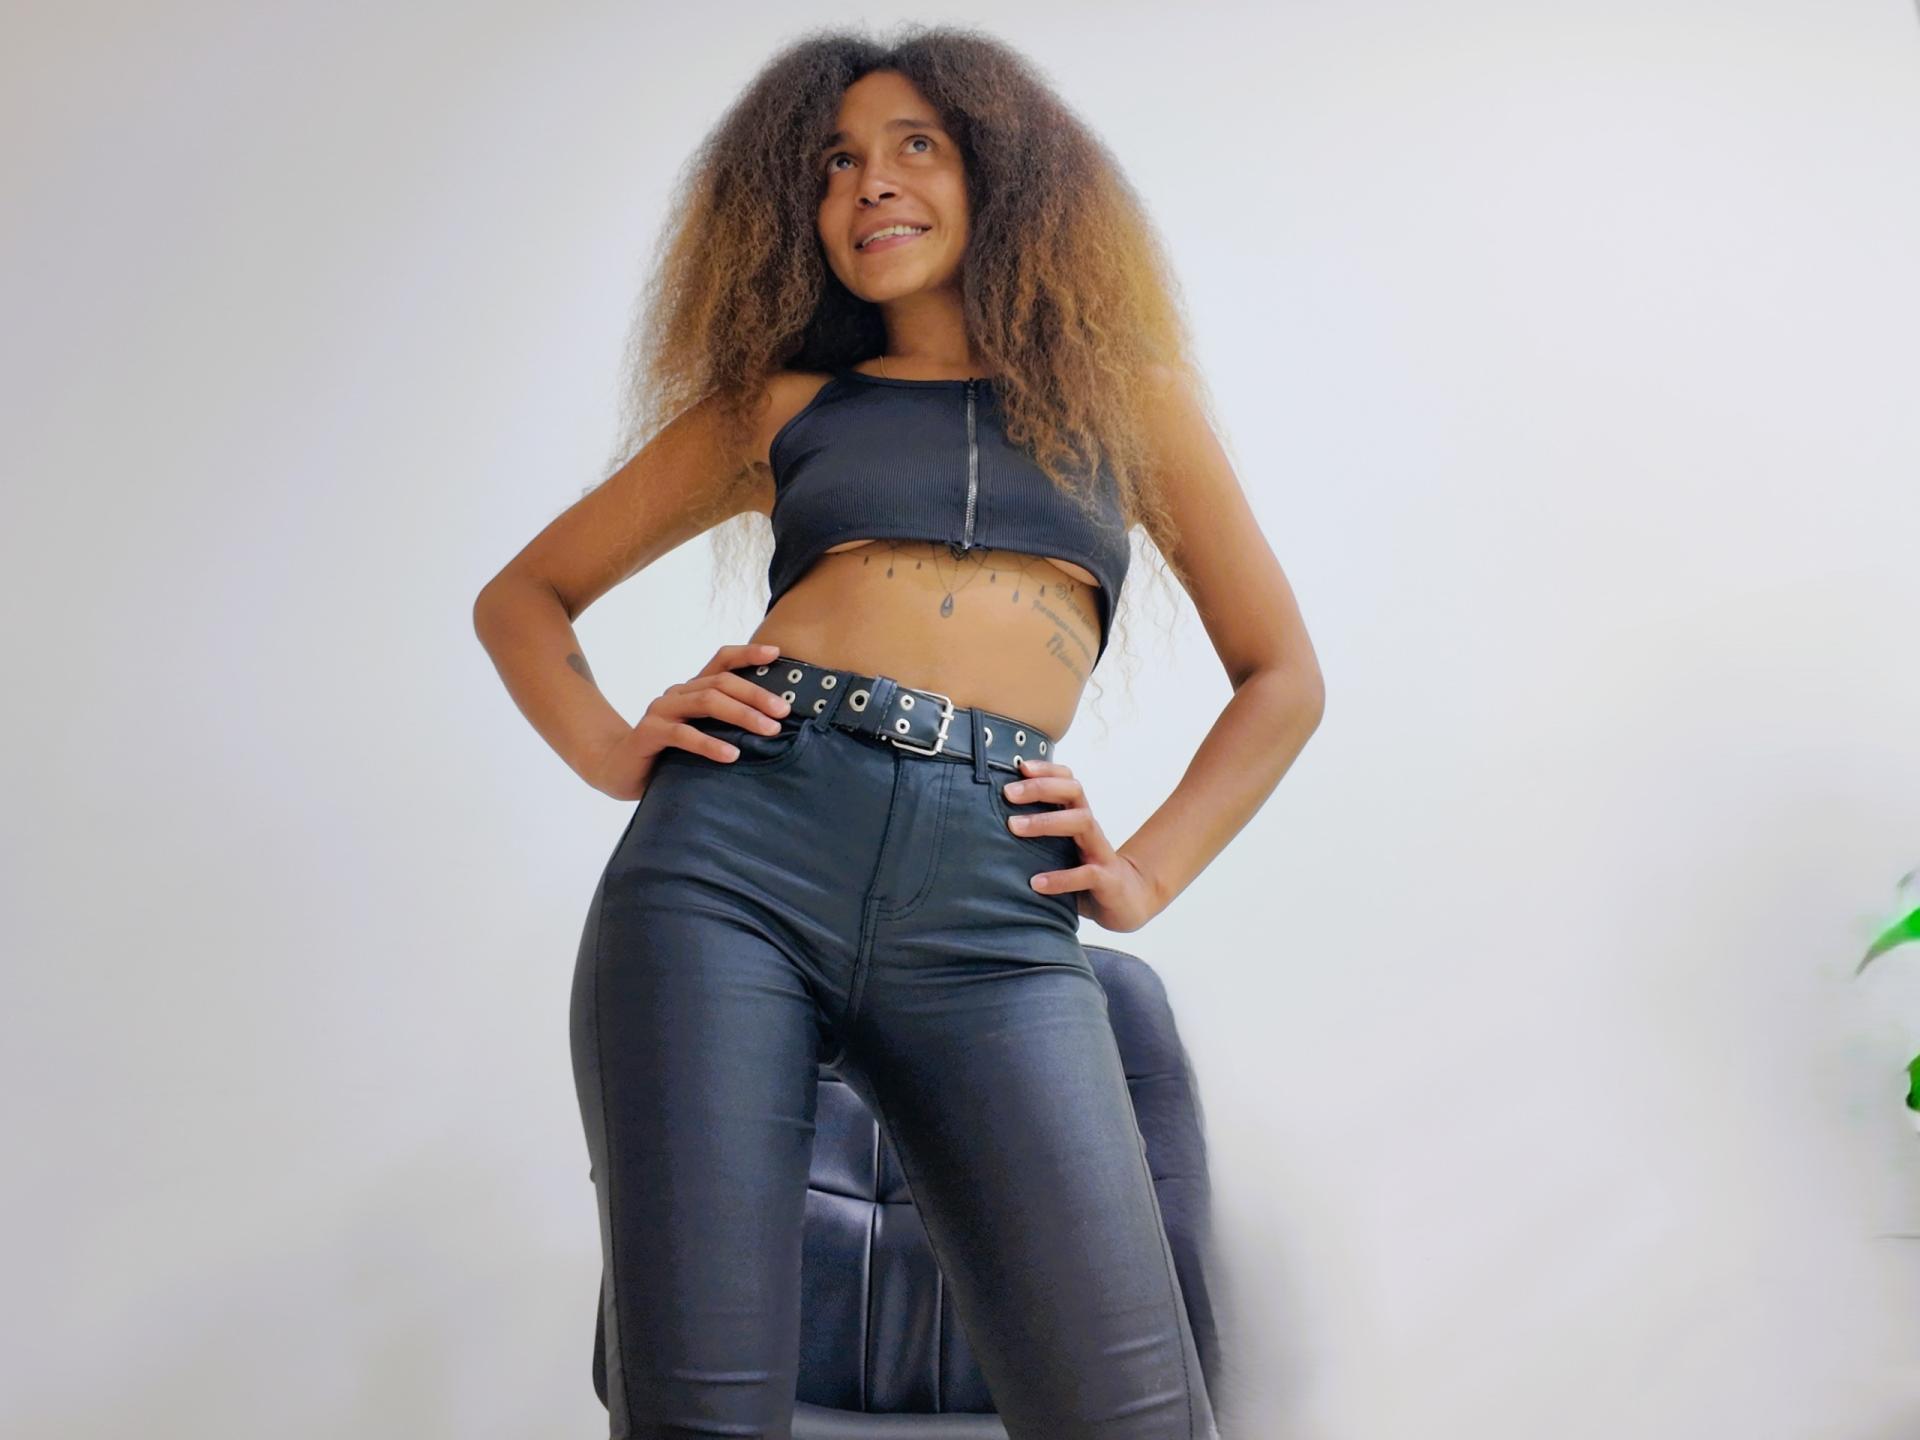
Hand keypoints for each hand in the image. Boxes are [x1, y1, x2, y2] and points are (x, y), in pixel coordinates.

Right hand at [581, 642, 790, 800]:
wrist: (618, 770)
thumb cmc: (667, 753)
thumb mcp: (700, 733)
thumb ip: (724, 724)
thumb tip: (773, 724)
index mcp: (691, 689)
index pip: (721, 661)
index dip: (748, 653)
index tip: (776, 654)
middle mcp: (677, 693)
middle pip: (721, 682)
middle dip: (757, 695)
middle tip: (784, 711)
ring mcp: (661, 710)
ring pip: (707, 702)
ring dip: (742, 715)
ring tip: (768, 730)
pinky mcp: (650, 733)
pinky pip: (683, 734)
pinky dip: (710, 744)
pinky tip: (732, 755)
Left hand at [1000, 756, 1162, 932]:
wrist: (1127, 900)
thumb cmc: (1084, 870)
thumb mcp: (1061, 848)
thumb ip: (1037, 835)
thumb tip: (987, 824)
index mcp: (1078, 817)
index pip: (1068, 781)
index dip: (1047, 769)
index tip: (1019, 766)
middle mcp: (1090, 828)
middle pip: (1074, 792)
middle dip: (1040, 788)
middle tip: (1008, 793)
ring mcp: (1101, 852)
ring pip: (1082, 822)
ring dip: (1046, 822)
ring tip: (1014, 827)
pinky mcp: (1108, 880)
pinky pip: (1087, 874)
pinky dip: (1060, 878)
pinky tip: (1036, 883)